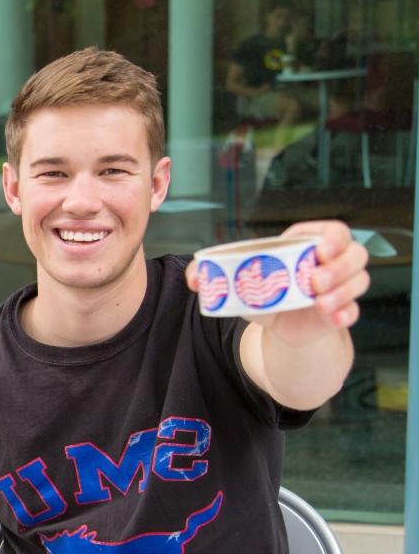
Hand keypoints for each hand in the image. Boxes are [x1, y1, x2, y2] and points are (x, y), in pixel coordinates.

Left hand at [187, 220, 368, 346]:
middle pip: (355, 254)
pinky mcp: (343, 310)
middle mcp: (334, 261)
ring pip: (360, 281)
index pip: (335, 231)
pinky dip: (345, 314)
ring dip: (344, 291)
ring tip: (320, 303)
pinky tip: (333, 318)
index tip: (319, 250)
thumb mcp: (241, 280)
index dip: (333, 238)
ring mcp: (343, 286)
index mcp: (310, 243)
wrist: (277, 323)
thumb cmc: (262, 289)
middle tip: (316, 280)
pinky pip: (354, 310)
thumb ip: (213, 274)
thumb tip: (192, 278)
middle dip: (340, 266)